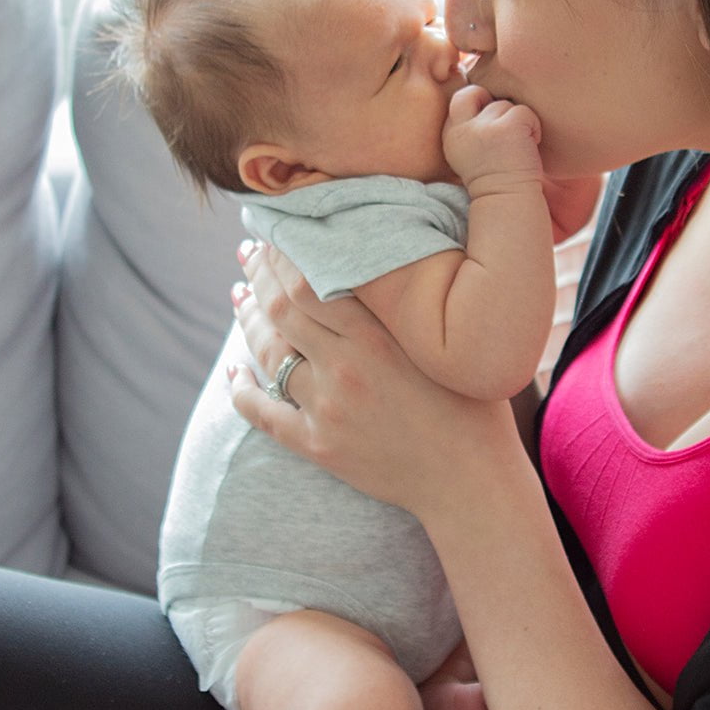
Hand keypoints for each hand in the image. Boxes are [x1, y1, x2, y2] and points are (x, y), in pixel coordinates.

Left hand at [228, 242, 517, 516]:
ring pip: (268, 352)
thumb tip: (390, 255)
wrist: (470, 479)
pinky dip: (241, 388)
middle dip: (258, 274)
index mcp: (379, 337)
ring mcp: (327, 409)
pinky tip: (234, 369)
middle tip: (250, 251)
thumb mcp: (450, 341)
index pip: (309, 278)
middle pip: (281, 307)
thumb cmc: (475, 404)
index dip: (284, 250)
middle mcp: (346, 368)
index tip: (278, 229)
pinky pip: (262, 412)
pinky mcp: (318, 445)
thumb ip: (415, 302)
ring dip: (248, 319)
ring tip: (240, 295)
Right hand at [443, 84, 542, 190]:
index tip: (492, 127)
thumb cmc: (496, 182)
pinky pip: (524, 112)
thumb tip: (488, 100)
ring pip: (505, 105)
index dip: (478, 105)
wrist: (508, 203)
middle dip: (491, 101)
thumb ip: (471, 128)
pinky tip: (530, 147)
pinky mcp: (507, 127)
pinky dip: (533, 127)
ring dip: (517, 122)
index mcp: (451, 135)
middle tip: (505, 127)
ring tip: (518, 147)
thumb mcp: (471, 154)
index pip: (460, 100)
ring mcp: (484, 127)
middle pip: (476, 91)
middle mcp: (463, 128)